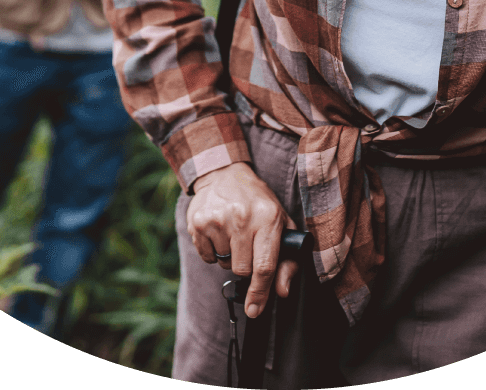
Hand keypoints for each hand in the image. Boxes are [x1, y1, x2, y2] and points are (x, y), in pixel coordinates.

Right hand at [188, 161, 299, 318]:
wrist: (226, 175)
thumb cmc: (258, 204)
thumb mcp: (281, 224)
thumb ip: (287, 261)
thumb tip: (282, 292)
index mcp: (268, 218)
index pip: (264, 266)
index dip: (260, 293)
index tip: (255, 310)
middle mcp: (242, 217)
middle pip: (242, 270)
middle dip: (246, 266)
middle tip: (248, 246)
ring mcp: (218, 219)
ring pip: (224, 264)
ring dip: (229, 256)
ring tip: (234, 233)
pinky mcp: (198, 222)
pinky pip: (207, 257)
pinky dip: (214, 251)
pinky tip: (219, 231)